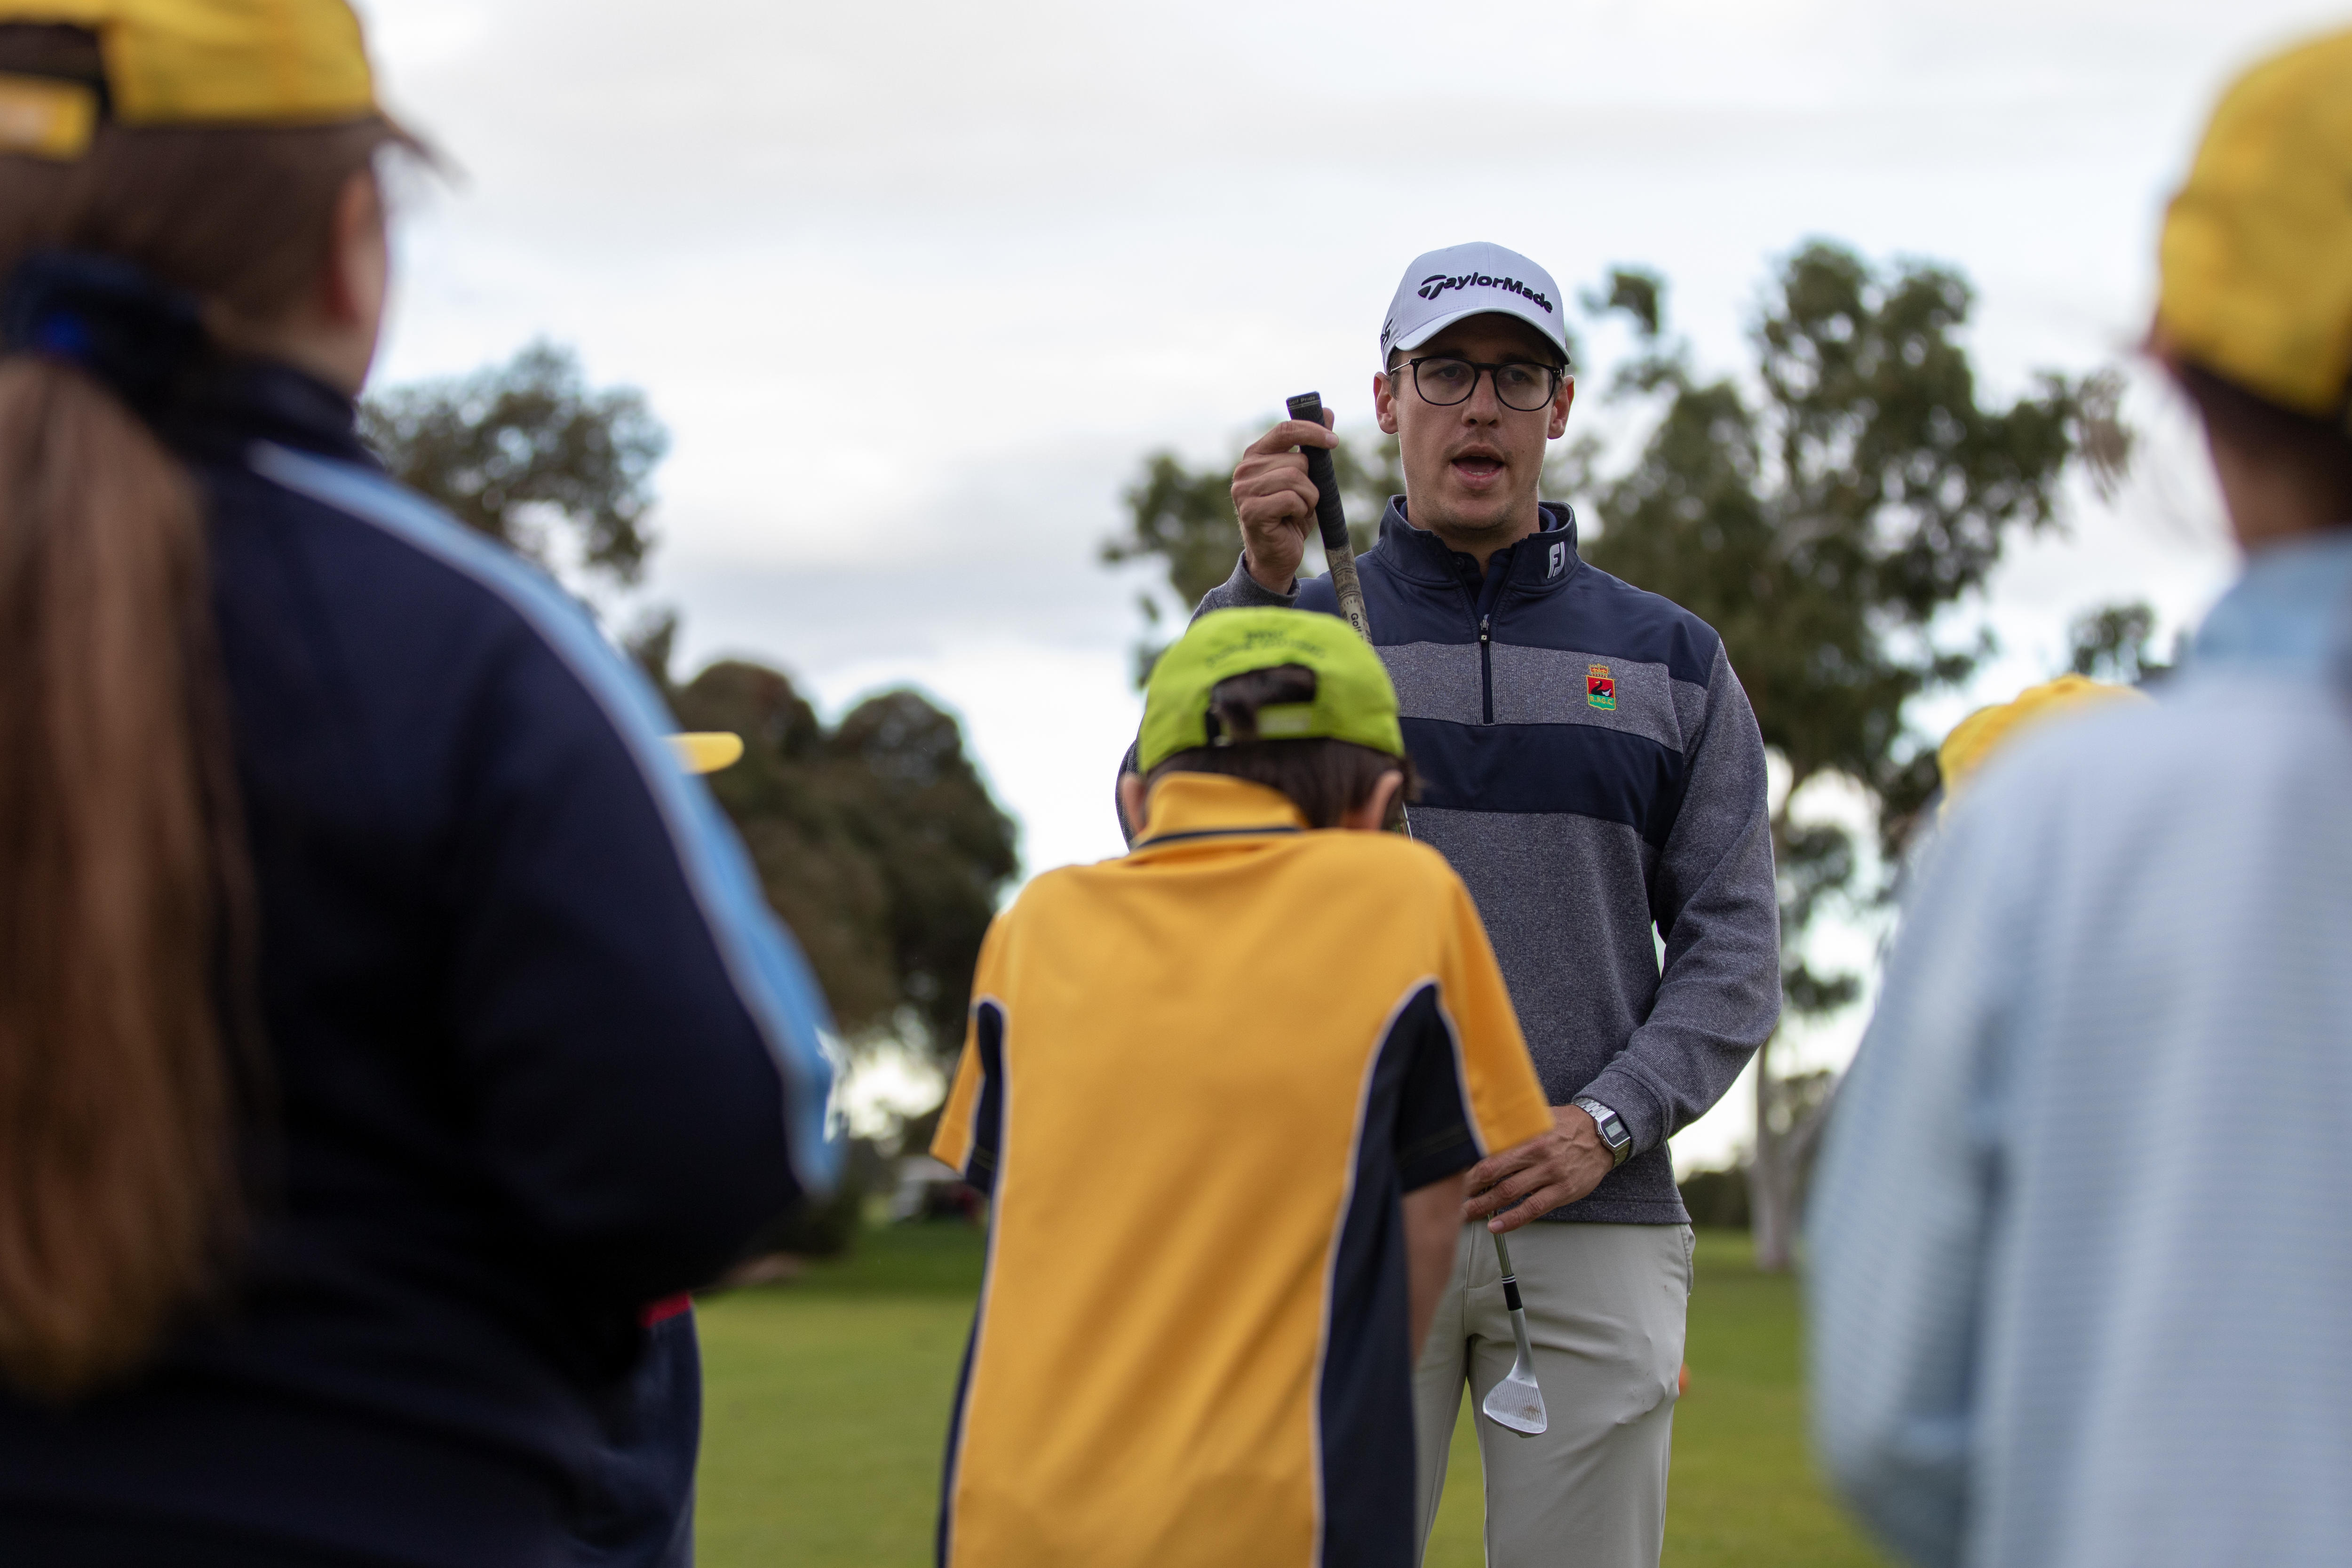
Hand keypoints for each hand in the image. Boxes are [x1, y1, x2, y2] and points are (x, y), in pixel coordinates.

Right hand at [1228, 409, 1335, 593]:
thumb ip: (1313, 446)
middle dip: (1311, 482)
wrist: (1277, 555)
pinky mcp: (1250, 511)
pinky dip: (1301, 511)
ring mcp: (1243, 491)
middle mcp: (1245, 469)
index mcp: (1256, 455)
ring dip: (1308, 498)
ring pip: (1296, 479)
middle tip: (1302, 501)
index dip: (1312, 431)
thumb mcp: (1307, 478)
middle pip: (1297, 460)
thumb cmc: (1291, 515)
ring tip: (1298, 511)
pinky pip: (1291, 499)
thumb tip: (1327, 411)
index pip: (1286, 429)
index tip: (1334, 442)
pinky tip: (1290, 521)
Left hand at [1461, 1105, 1615, 1232]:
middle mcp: (1536, 1153)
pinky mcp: (1563, 1191)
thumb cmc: (1567, 1125)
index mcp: (1527, 1133)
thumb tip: (1482, 1132)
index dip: (1466, 1163)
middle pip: (1492, 1171)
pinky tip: (1495, 1226)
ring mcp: (1550, 1173)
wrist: (1603, 1133)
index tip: (1449, 1173)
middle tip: (1449, 1197)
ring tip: (1463, 1215)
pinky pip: (1533, 1209)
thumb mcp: (1538, 1117)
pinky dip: (1511, 1219)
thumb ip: (1513, 1127)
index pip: (1488, 1149)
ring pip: (1508, 1192)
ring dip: (1482, 1206)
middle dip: (1467, 1187)